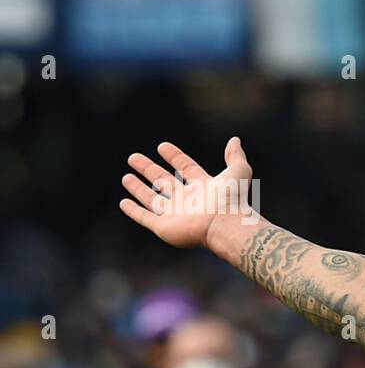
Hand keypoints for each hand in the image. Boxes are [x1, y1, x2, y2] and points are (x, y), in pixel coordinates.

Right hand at [120, 137, 253, 248]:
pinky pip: (145, 218)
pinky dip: (133, 211)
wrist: (225, 224)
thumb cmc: (232, 199)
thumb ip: (235, 156)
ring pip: (152, 200)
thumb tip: (236, 139)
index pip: (186, 168)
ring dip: (138, 189)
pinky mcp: (164, 228)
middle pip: (164, 182)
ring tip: (126, 177)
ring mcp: (175, 215)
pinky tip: (123, 203)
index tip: (161, 146)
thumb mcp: (238, 171)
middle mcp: (188, 201)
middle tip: (133, 157)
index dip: (175, 157)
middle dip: (148, 170)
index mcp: (204, 187)